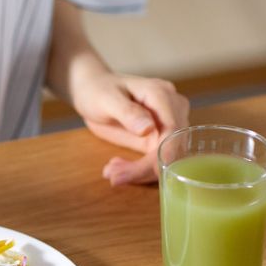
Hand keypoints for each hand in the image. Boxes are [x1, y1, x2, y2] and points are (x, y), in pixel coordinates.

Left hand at [71, 72, 188, 184]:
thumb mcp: (107, 100)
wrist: (93, 91)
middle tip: (113, 175)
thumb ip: (128, 112)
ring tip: (111, 172)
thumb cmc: (98, 90)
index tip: (142, 172)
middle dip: (145, 168)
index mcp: (161, 94)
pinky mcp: (160, 137)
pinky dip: (138, 169)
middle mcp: (172, 108)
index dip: (160, 155)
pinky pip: (156, 159)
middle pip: (171, 147)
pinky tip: (116, 166)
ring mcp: (168, 123)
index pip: (171, 130)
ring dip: (139, 171)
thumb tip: (148, 128)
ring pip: (165, 157)